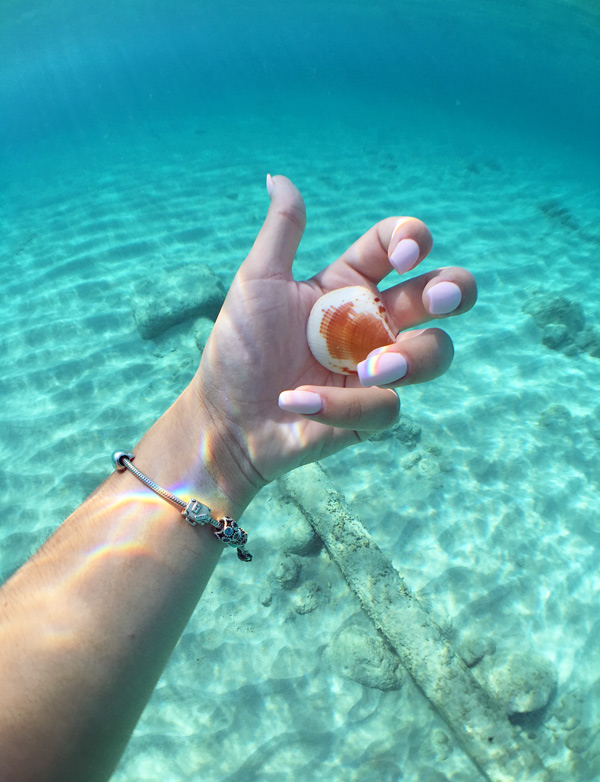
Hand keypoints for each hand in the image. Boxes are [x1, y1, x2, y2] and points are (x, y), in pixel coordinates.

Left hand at [187, 175, 476, 507]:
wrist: (224, 418)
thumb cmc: (238, 350)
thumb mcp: (256, 284)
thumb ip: (280, 233)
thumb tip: (278, 178)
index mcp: (351, 283)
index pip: (398, 245)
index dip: (412, 238)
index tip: (401, 256)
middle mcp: (374, 321)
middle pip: (445, 295)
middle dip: (456, 290)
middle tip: (440, 298)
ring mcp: (378, 367)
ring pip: (435, 353)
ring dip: (413, 359)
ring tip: (369, 371)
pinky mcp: (371, 413)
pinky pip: (388, 407)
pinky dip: (343, 406)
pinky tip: (298, 402)